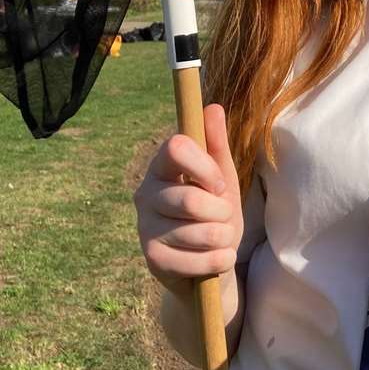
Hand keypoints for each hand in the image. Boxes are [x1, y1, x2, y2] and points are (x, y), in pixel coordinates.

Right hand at [134, 104, 242, 295]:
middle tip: (222, 217)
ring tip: (219, 238)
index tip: (219, 184)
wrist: (208, 262)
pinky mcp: (153, 259)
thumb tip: (213, 106)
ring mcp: (144, 228)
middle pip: (192, 200)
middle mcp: (144, 194)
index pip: (176, 148)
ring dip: (224, 238)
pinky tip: (216, 258)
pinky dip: (220, 260)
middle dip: (222, 212)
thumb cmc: (214, 214)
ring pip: (201, 232)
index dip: (206, 167)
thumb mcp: (222, 179)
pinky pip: (200, 261)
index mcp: (161, 168)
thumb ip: (217, 146)